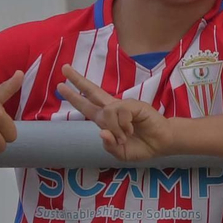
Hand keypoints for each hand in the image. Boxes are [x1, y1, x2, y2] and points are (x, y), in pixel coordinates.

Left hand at [57, 66, 171, 160]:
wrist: (162, 144)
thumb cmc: (142, 146)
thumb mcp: (120, 153)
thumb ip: (109, 146)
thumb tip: (103, 132)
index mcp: (107, 120)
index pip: (87, 105)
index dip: (74, 96)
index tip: (60, 86)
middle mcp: (113, 109)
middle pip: (93, 91)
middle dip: (78, 80)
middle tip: (64, 68)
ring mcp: (124, 106)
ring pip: (106, 111)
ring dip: (114, 128)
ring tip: (124, 137)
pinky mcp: (134, 105)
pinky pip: (120, 112)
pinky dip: (123, 125)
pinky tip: (131, 130)